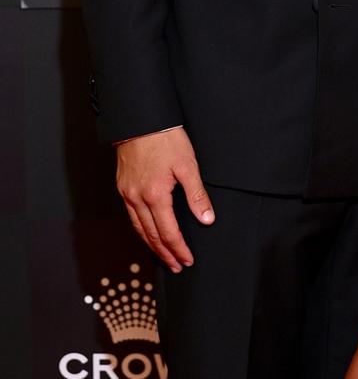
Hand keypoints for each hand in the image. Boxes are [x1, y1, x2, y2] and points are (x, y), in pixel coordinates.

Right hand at [115, 126, 214, 271]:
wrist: (140, 120)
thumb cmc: (165, 139)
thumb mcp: (188, 164)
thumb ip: (197, 194)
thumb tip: (206, 218)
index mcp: (155, 196)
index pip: (168, 232)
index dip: (179, 249)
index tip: (187, 260)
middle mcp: (137, 199)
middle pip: (151, 236)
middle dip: (165, 253)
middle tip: (176, 266)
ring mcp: (127, 194)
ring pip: (139, 229)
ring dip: (152, 246)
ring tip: (163, 256)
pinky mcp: (123, 187)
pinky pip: (131, 216)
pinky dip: (140, 230)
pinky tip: (147, 232)